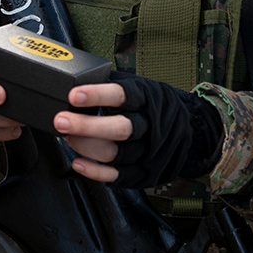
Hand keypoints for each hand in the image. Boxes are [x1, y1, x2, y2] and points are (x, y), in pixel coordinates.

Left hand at [52, 72, 223, 188]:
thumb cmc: (155, 105)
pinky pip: (117, 175)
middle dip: (86, 125)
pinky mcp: (143, 172)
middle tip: (61, 120)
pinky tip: (78, 162)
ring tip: (66, 137)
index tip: (74, 94)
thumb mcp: (141, 86)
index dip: (97, 95)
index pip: (122, 95)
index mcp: (147, 99)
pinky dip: (95, 171)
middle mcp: (149, 126)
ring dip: (85, 146)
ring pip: (115, 152)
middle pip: (119, 128)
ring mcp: (147, 151)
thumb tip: (77, 77)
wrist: (191, 130)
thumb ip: (113, 84)